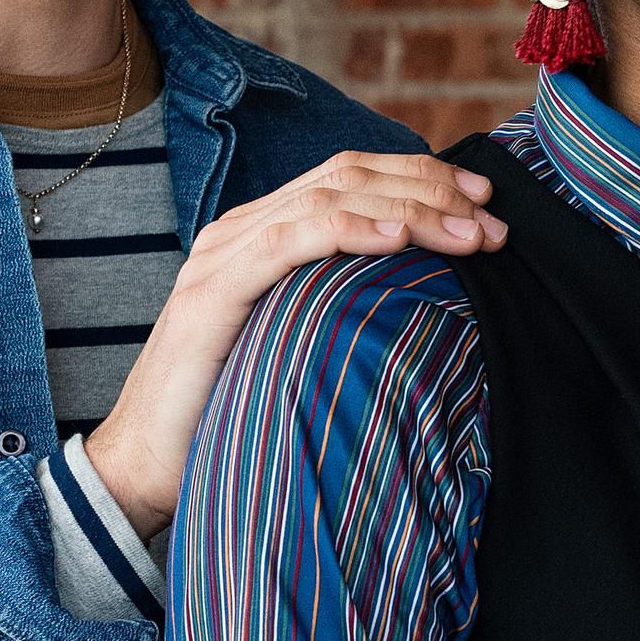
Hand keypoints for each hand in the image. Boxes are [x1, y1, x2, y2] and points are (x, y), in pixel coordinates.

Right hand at [82, 154, 504, 533]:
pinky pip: (289, 241)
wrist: (148, 464)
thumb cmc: (233, 413)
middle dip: (429, 190)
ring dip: (408, 210)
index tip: (483, 206)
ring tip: (466, 233)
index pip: (352, 178)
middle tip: (491, 220)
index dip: (421, 180)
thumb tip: (429, 299)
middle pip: (348, 176)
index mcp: (263, 234)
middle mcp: (241, 230)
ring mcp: (223, 255)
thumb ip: (346, 306)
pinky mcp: (213, 291)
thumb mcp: (303, 345)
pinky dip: (349, 231)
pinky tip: (397, 239)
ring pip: (328, 199)